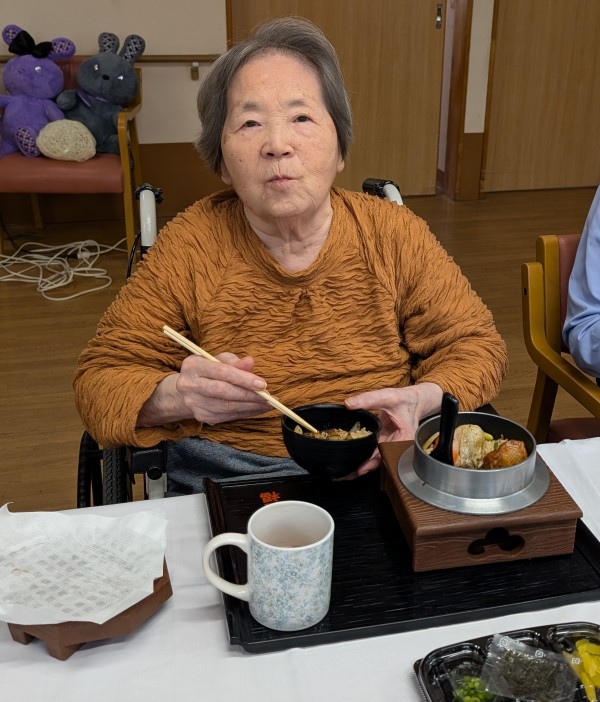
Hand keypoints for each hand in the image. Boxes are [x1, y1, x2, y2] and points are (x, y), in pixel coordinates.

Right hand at [137, 352, 270, 427]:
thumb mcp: (219, 360)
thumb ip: (235, 361)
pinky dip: (246, 413)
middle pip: (223, 392)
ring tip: (268, 404)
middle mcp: (189, 385)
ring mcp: (194, 403)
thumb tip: (250, 362)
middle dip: (249, 395)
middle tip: (269, 397)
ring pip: (227, 407)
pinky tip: (258, 409)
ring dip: (251, 407)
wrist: (187, 390)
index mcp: (193, 365)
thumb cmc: (208, 370)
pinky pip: (228, 417)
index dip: (243, 378)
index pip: (221, 372)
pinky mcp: (202, 417)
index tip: (263, 384)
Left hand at [341, 383, 442, 476]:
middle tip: (346, 475)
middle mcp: (397, 445)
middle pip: (379, 461)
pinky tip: (351, 458)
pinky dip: (363, 454)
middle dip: (363, 468)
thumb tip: (350, 404)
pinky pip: (372, 450)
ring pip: (375, 458)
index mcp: (404, 439)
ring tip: (345, 473)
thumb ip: (369, 399)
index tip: (360, 469)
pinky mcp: (383, 441)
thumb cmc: (405, 400)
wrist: (412, 400)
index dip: (372, 463)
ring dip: (361, 464)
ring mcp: (389, 444)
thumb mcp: (388, 397)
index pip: (386, 454)